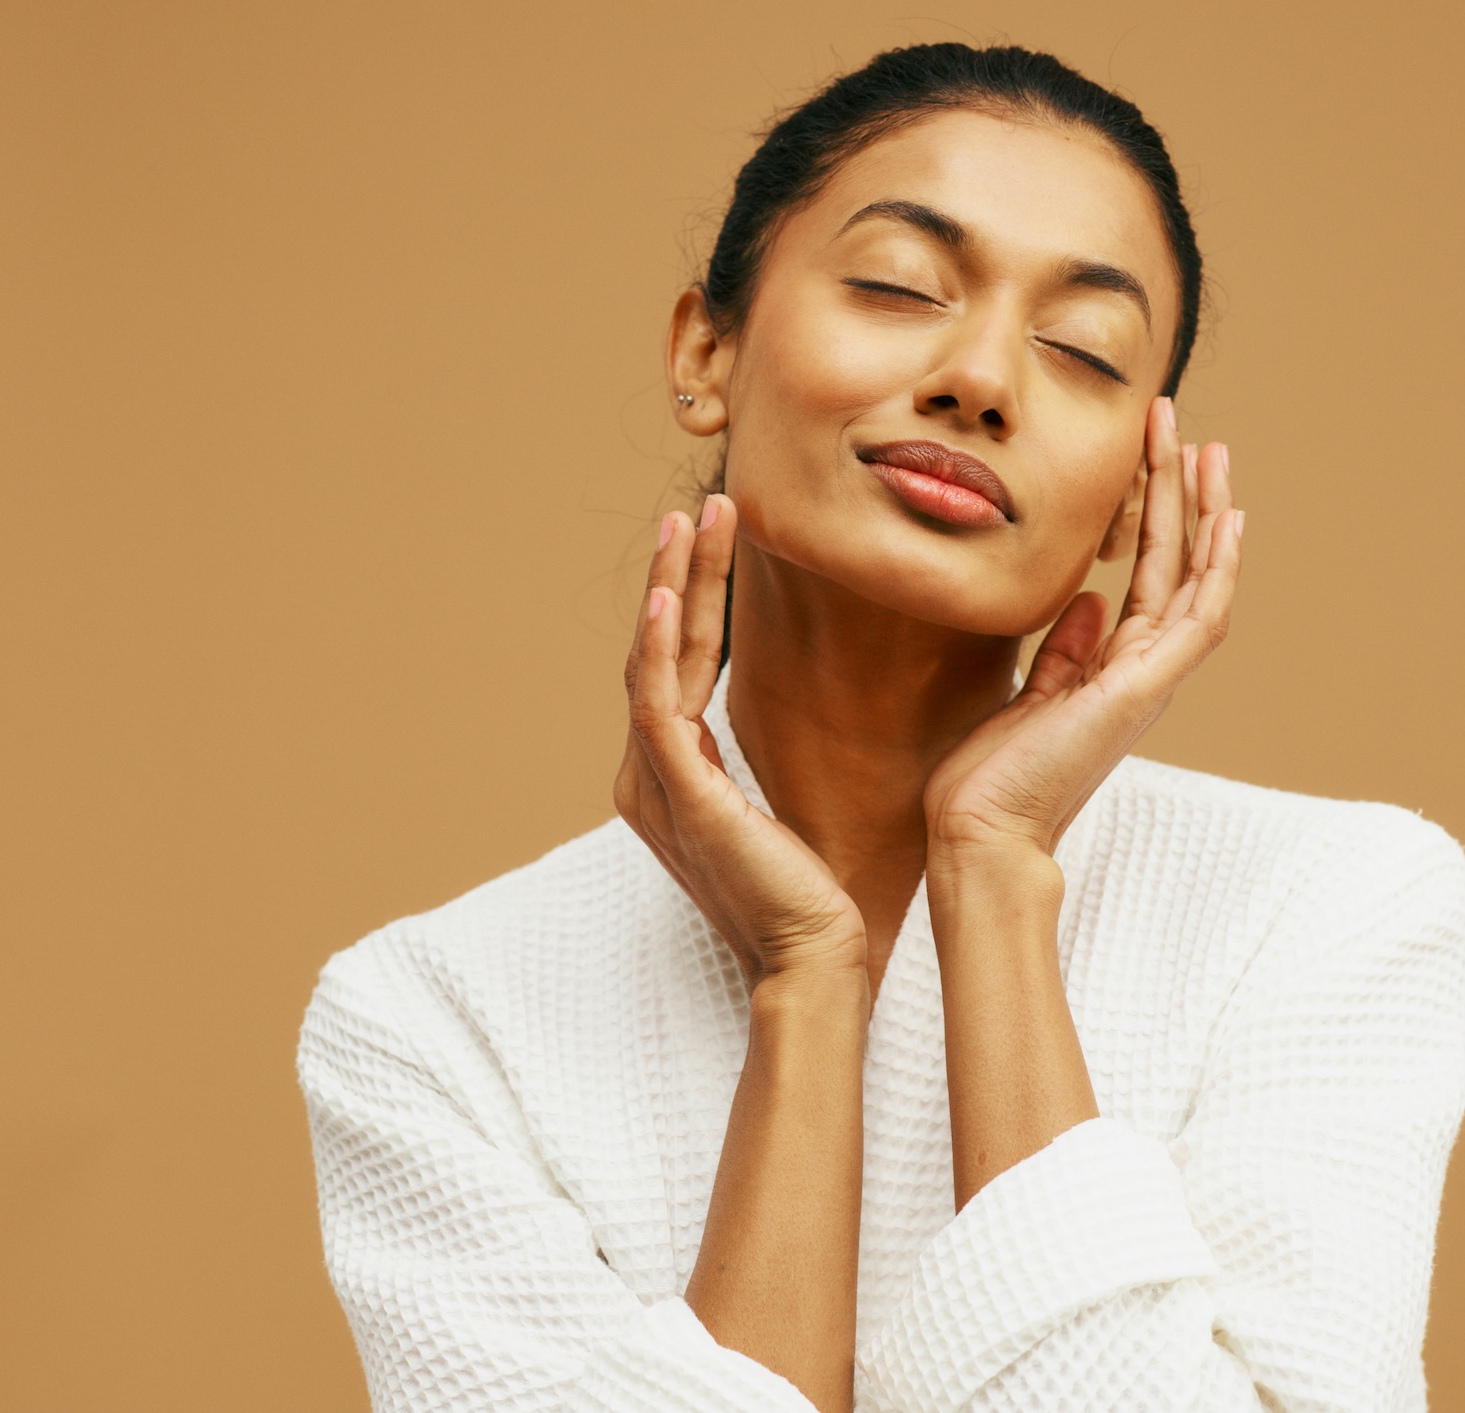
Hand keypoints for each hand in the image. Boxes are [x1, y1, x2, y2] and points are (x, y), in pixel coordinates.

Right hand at [615, 495, 867, 986]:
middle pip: (658, 650)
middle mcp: (648, 776)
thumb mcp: (779, 809)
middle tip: (705, 507)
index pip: (675, 666)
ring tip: (694, 521)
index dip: (695, 597)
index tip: (719, 538)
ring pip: (654, 661)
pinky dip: (663, 645)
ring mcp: (656, 785)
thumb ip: (758, 761)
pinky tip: (675, 595)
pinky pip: (658, 704)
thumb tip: (805, 709)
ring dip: (675, 585)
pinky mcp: (678, 794)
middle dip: (682, 574)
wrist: (816, 958)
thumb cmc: (812, 892)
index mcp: (669, 776)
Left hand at [923, 397, 1242, 871]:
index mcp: (1114, 671)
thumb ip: (1064, 648)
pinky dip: (1217, 567)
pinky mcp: (1144, 689)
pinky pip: (1199, 617)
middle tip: (1184, 429)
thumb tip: (1085, 597)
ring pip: (1196, 579)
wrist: (980, 829)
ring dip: (1203, 513)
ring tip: (1206, 447)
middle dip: (1182, 495)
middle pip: (1179, 565)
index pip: (1150, 579)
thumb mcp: (1030, 693)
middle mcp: (1143, 671)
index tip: (1156, 461)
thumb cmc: (993, 775)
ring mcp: (1149, 680)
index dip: (1158, 518)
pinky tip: (1227, 517)